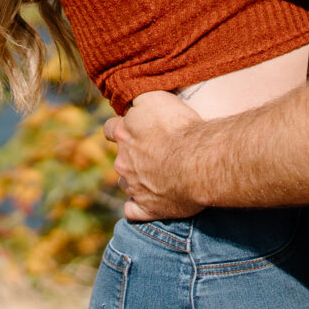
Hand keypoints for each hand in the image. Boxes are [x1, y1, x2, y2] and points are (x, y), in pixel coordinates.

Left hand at [106, 91, 208, 219]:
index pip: (110, 128)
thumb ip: (140, 97)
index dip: (120, 128)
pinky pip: (133, 211)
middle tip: (156, 153)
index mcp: (123, 134)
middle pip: (120, 160)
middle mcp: (123, 162)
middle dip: (132, 157)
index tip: (132, 128)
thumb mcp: (157, 97)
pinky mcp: (148, 208)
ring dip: (137, 180)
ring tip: (159, 177)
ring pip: (127, 184)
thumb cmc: (180, 127)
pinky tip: (149, 203)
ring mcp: (134, 187)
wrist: (199, 161)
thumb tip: (133, 98)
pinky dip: (138, 207)